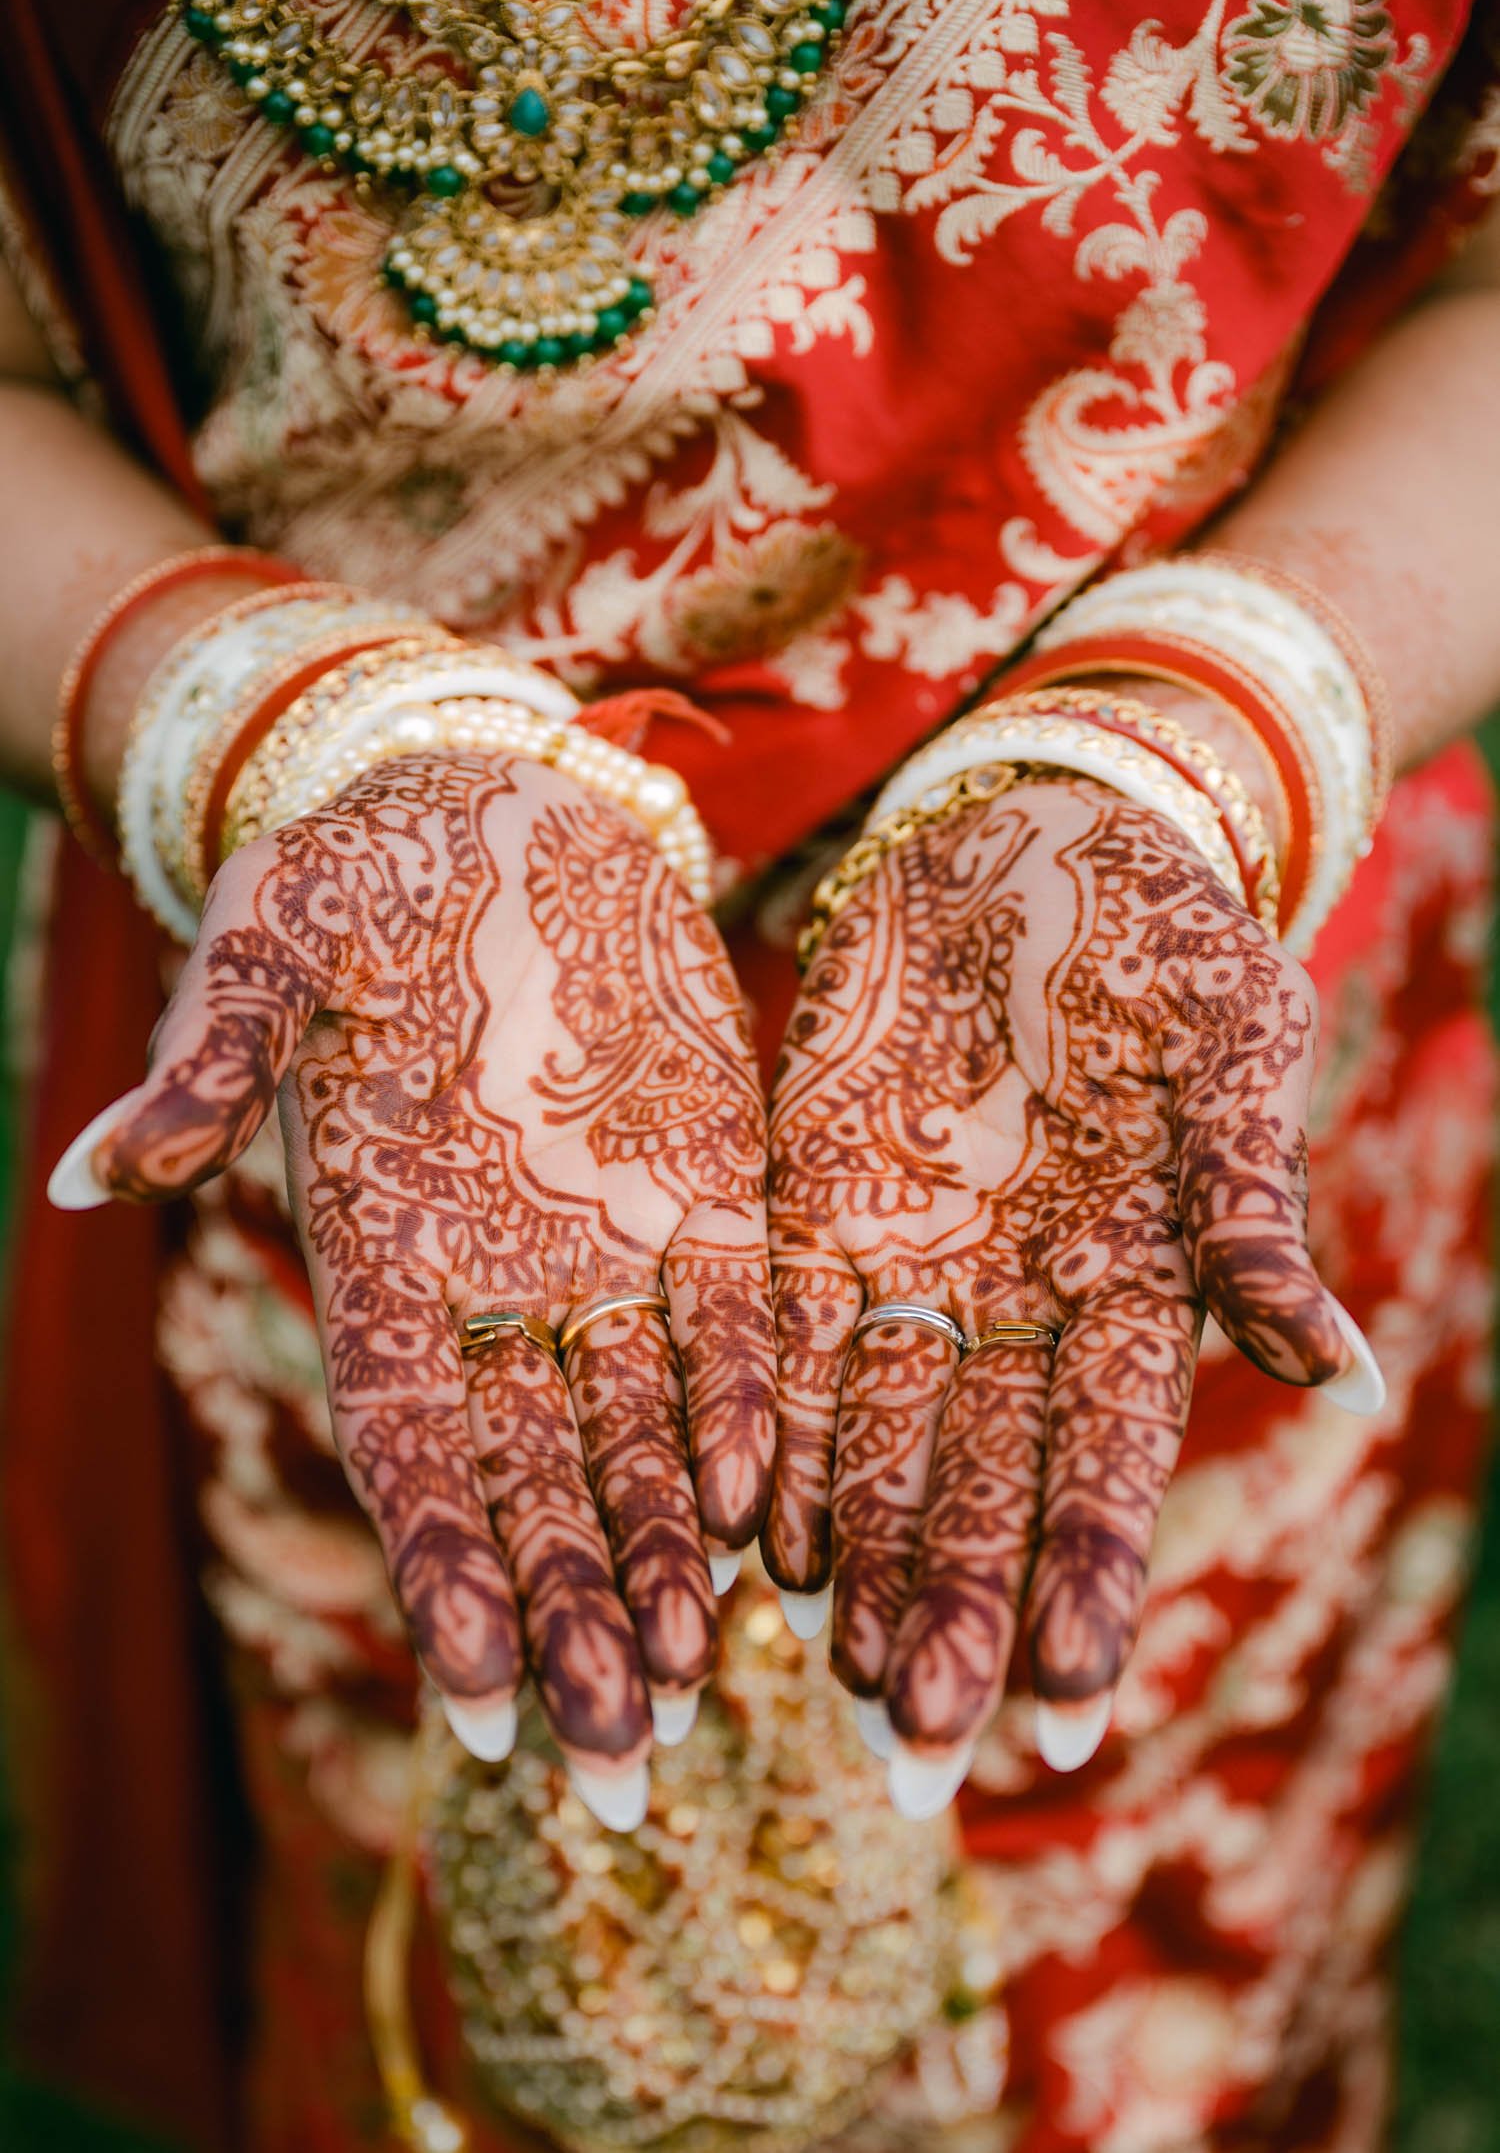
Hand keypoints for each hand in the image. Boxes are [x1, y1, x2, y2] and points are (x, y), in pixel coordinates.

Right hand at [51, 753, 775, 1825]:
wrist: (491, 811)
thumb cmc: (354, 877)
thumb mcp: (268, 947)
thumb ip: (207, 1064)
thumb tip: (90, 1172)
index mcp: (381, 1252)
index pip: (410, 1452)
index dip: (442, 1579)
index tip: (477, 1711)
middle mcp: (497, 1282)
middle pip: (536, 1487)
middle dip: (572, 1625)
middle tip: (616, 1767)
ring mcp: (607, 1244)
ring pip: (641, 1437)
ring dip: (668, 1560)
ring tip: (697, 1685)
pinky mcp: (704, 1188)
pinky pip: (735, 1323)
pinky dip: (746, 1411)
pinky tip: (770, 1513)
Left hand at [763, 777, 1379, 1815]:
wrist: (1043, 827)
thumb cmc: (1169, 934)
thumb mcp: (1233, 1056)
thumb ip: (1252, 1215)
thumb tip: (1333, 1378)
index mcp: (1136, 1283)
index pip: (1107, 1468)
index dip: (1085, 1589)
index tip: (1063, 1720)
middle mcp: (1023, 1302)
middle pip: (984, 1488)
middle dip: (956, 1622)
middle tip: (917, 1763)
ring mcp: (918, 1260)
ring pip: (881, 1442)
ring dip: (857, 1563)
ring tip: (829, 1684)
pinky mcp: (823, 1204)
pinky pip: (792, 1344)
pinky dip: (776, 1438)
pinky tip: (748, 1536)